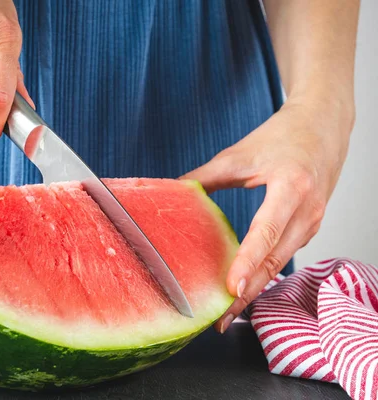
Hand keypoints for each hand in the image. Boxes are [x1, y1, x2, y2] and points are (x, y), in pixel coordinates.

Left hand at [181, 97, 354, 332]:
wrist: (323, 124)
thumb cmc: (282, 136)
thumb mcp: (239, 155)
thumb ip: (204, 177)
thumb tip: (171, 193)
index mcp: (291, 188)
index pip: (265, 233)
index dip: (246, 263)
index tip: (228, 289)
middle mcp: (307, 211)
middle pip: (274, 260)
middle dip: (246, 292)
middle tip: (219, 318)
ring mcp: (313, 222)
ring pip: (280, 264)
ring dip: (254, 288)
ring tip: (226, 310)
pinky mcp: (309, 227)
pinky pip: (284, 256)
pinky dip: (263, 273)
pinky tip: (243, 284)